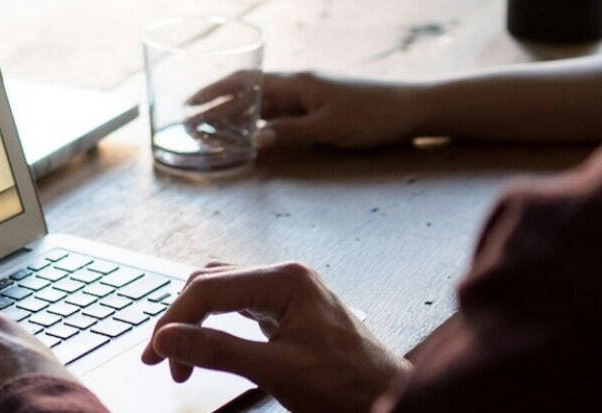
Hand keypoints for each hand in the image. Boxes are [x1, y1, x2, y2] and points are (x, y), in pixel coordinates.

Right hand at [140, 262, 408, 412]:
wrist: (388, 401)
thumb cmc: (346, 386)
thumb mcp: (274, 371)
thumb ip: (217, 351)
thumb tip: (167, 339)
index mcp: (285, 280)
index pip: (208, 289)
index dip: (173, 321)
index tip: (155, 356)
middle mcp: (286, 276)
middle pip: (211, 284)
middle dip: (180, 321)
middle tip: (160, 360)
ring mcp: (289, 291)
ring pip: (223, 292)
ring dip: (196, 321)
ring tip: (179, 357)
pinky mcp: (291, 309)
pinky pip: (241, 305)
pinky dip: (217, 324)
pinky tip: (209, 345)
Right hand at [189, 71, 428, 149]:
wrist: (411, 109)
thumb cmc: (372, 116)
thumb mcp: (329, 128)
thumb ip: (290, 132)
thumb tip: (254, 140)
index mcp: (297, 83)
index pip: (246, 83)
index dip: (215, 92)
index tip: (190, 104)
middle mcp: (298, 86)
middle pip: (249, 94)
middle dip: (218, 107)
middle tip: (192, 125)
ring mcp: (308, 97)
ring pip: (263, 105)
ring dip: (237, 117)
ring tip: (212, 132)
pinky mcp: (318, 109)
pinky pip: (280, 114)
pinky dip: (260, 124)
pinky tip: (251, 136)